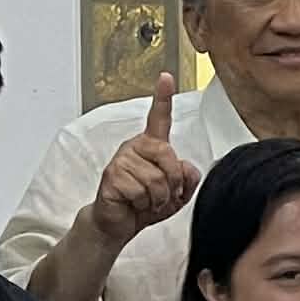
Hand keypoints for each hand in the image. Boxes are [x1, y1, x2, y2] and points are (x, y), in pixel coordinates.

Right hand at [87, 72, 201, 244]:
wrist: (118, 223)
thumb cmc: (144, 205)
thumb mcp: (177, 194)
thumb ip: (188, 178)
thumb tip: (184, 167)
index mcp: (152, 146)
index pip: (159, 118)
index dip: (163, 97)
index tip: (166, 77)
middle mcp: (135, 147)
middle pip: (168, 156)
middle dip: (172, 183)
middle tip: (161, 195)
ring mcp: (121, 160)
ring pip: (156, 179)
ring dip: (157, 199)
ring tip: (145, 201)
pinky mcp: (111, 176)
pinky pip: (141, 191)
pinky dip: (143, 205)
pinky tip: (133, 204)